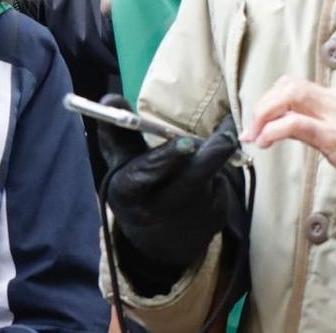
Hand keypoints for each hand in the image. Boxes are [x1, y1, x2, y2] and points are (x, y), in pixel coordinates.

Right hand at [99, 104, 246, 271]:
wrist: (158, 238)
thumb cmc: (138, 185)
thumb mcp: (122, 162)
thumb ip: (118, 130)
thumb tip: (109, 97)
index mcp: (128, 192)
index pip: (144, 176)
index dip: (166, 159)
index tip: (188, 143)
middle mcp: (157, 209)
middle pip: (189, 180)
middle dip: (210, 155)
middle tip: (226, 135)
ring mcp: (187, 218)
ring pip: (212, 178)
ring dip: (220, 155)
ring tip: (226, 134)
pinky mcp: (214, 220)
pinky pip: (224, 186)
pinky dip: (226, 169)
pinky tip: (220, 164)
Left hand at [244, 76, 335, 186]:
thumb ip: (315, 124)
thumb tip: (280, 123)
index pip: (296, 85)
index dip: (270, 99)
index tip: (259, 120)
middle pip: (291, 85)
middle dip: (263, 104)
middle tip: (252, 128)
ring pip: (291, 96)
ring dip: (264, 114)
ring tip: (254, 134)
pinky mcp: (335, 136)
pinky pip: (296, 123)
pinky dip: (273, 130)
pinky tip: (265, 141)